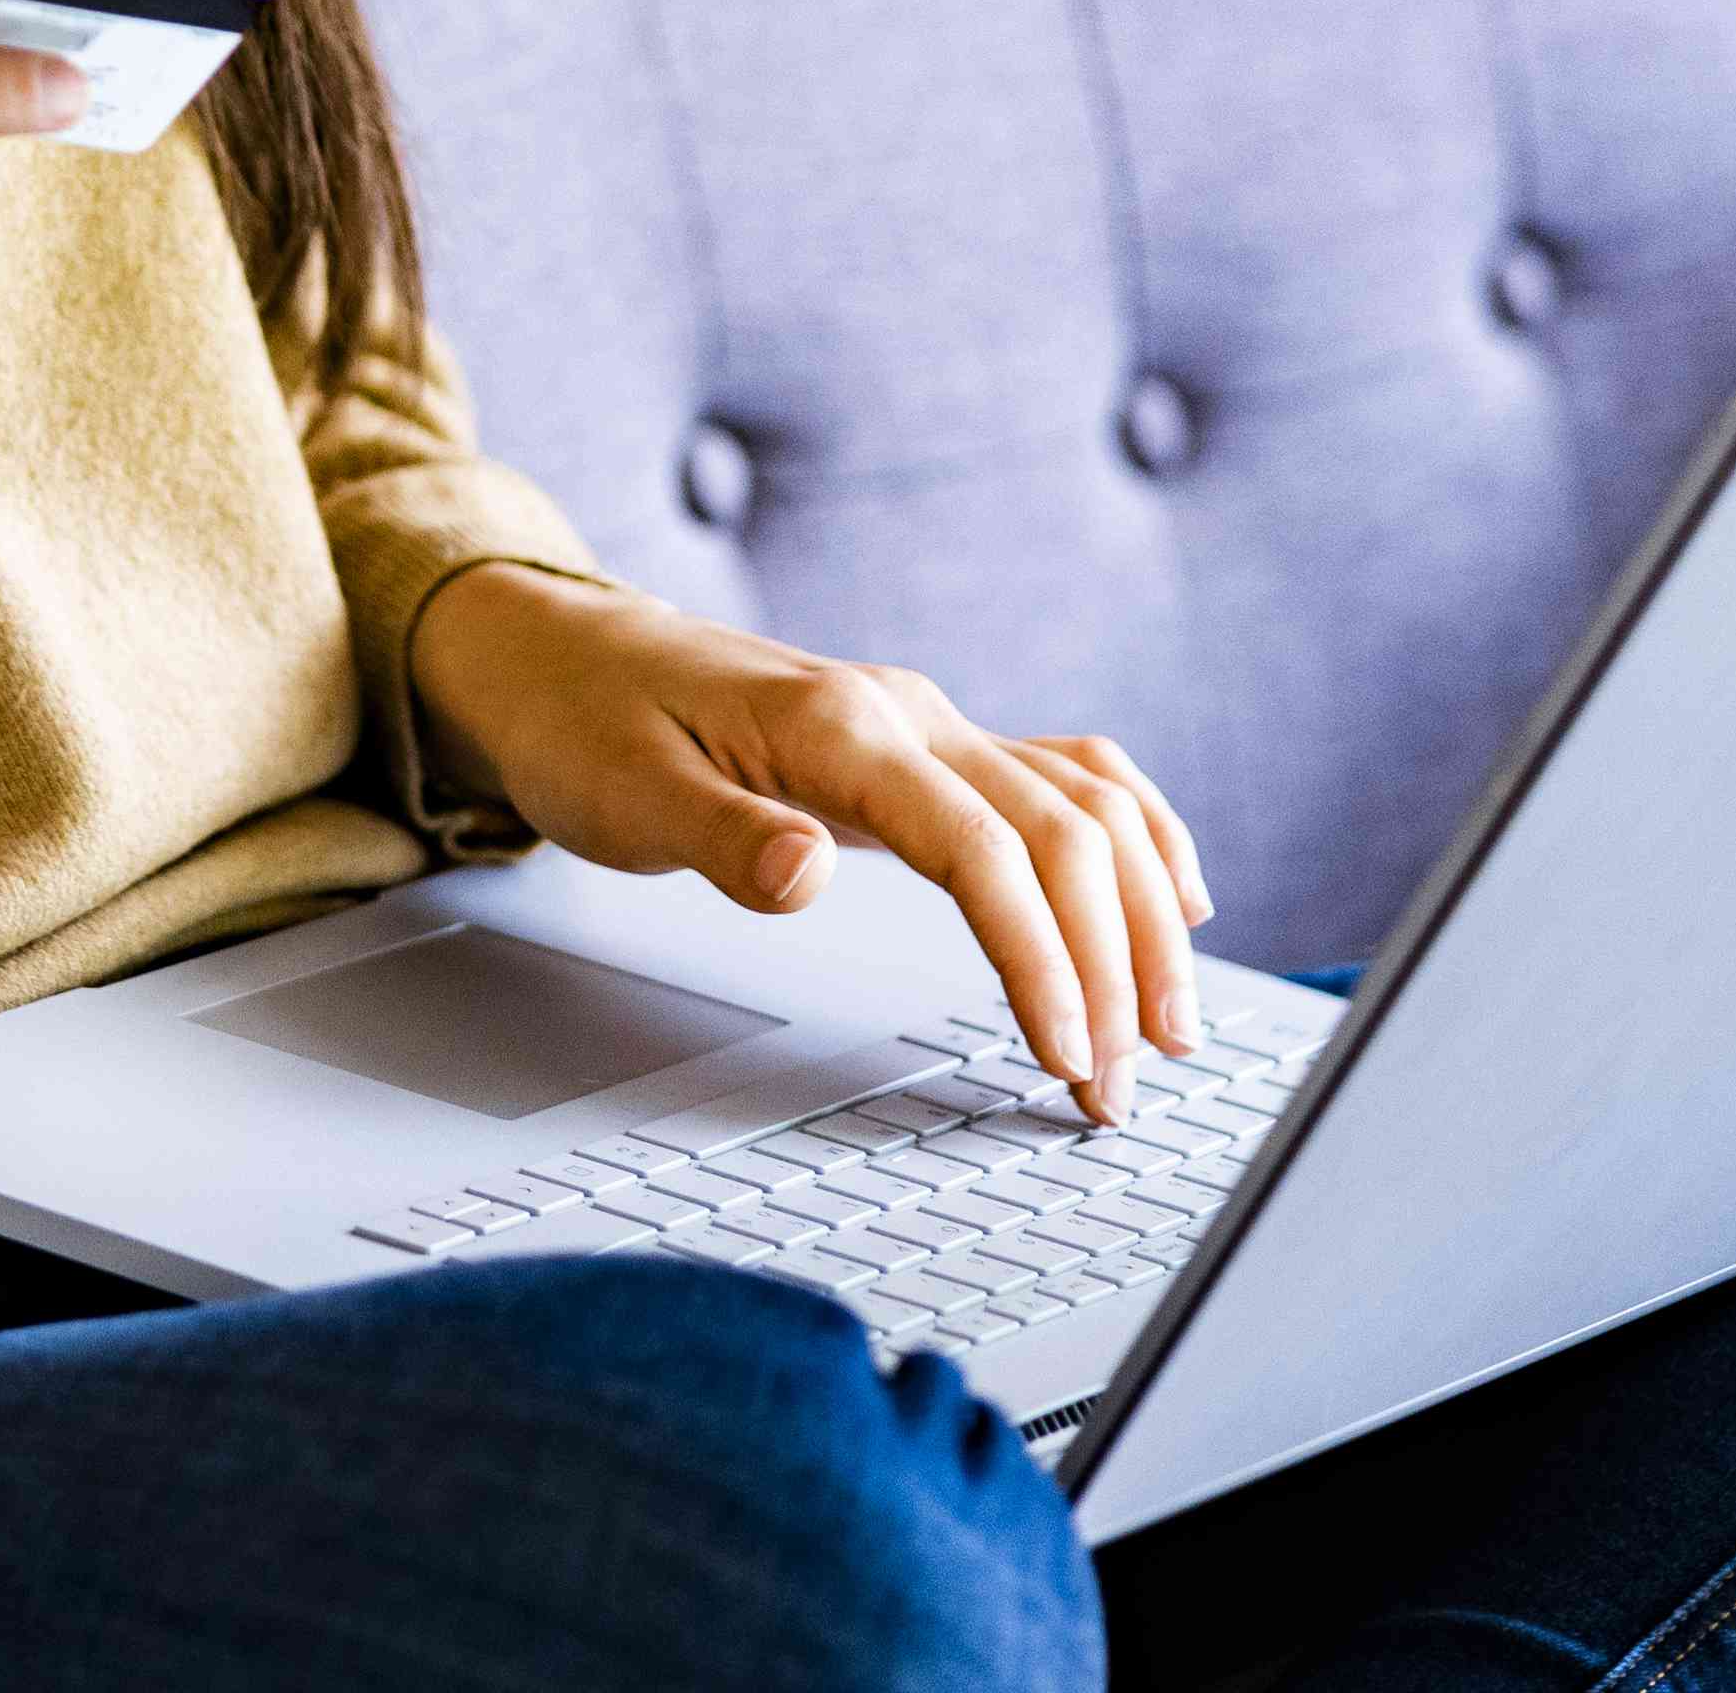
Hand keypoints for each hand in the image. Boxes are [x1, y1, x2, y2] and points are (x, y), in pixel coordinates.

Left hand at [406, 563, 1214, 1124]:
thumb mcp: (622, 796)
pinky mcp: (927, 741)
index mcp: (839, 729)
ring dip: (1145, 911)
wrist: (559, 650)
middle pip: (1063, 829)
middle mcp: (906, 713)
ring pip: (1087, 802)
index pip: (981, 844)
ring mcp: (927, 721)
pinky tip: (1177, 895)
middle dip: (1115, 962)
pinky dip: (1138, 834)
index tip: (1068, 1050)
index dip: (1039, 953)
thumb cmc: (584, 723)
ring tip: (1172, 1025)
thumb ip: (722, 838)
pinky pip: (1068, 775)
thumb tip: (806, 874)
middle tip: (1124, 1086)